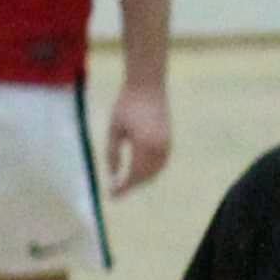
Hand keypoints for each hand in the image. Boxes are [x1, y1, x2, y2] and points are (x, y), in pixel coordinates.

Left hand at [102, 74, 171, 195]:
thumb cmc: (126, 104)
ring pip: (156, 171)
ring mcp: (167, 142)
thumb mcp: (113, 129)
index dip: (122, 187)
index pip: (134, 174)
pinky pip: (161, 162)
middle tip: (115, 192)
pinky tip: (139, 172)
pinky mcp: (169, 138)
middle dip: (131, 186)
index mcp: (144, 143)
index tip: (111, 195)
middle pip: (146, 175)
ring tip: (125, 184)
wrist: (147, 84)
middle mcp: (159, 145)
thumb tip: (112, 176)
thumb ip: (112, 154)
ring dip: (142, 180)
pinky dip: (151, 171)